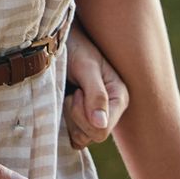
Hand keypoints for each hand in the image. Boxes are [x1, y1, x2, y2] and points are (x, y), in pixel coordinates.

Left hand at [63, 25, 128, 149]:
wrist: (60, 40)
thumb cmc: (75, 48)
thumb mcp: (86, 67)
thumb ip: (96, 94)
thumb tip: (101, 124)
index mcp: (119, 98)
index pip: (102, 130)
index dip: (82, 114)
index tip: (76, 91)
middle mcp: (111, 111)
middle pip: (91, 136)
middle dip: (74, 115)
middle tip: (72, 91)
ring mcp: (96, 117)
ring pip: (80, 138)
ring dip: (68, 117)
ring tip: (68, 93)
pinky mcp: (82, 119)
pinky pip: (72, 136)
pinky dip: (63, 122)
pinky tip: (63, 101)